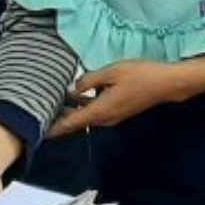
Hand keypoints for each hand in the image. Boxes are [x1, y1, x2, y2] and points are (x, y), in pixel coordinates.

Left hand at [47, 57, 204, 138]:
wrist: (166, 83)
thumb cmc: (140, 76)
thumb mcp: (111, 72)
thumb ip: (89, 80)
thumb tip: (74, 87)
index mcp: (100, 111)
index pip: (71, 123)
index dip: (54, 128)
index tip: (38, 132)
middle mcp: (104, 118)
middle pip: (76, 122)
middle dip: (58, 119)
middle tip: (37, 114)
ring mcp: (112, 115)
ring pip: (85, 116)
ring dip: (69, 112)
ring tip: (51, 103)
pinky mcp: (117, 109)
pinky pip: (94, 110)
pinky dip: (82, 106)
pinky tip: (74, 96)